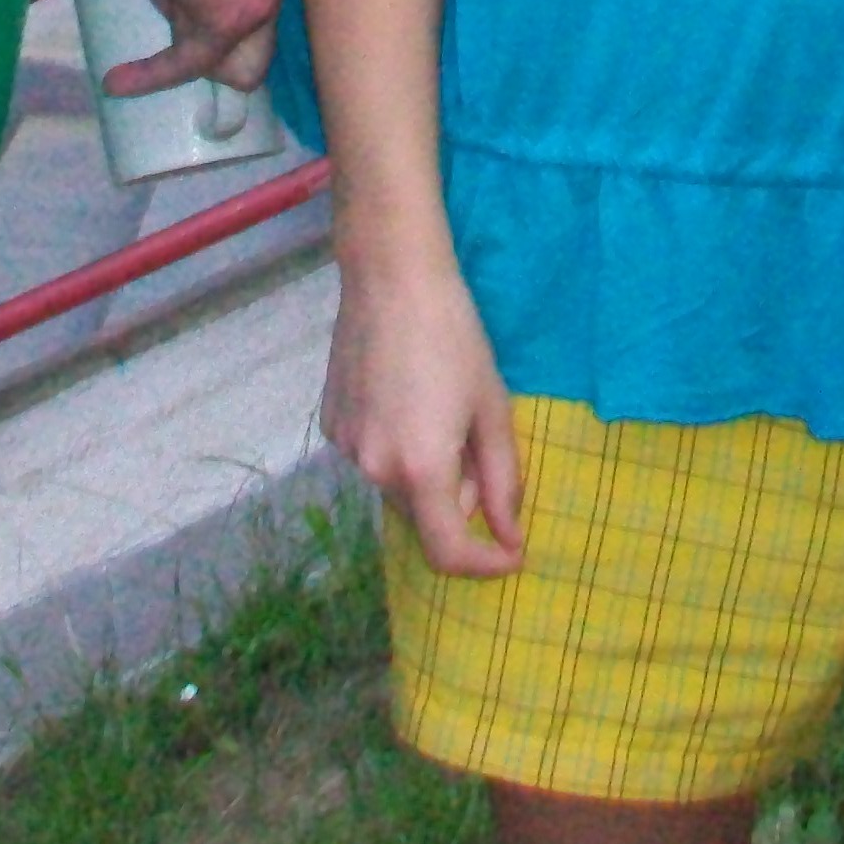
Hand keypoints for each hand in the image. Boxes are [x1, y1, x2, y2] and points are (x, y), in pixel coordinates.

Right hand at [94, 0, 283, 94]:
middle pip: (250, 58)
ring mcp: (256, 2)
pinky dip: (151, 77)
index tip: (177, 25)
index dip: (218, 31)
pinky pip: (187, 64)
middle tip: (166, 38)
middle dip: (207, 56)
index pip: (255, 20)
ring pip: (217, 63)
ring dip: (173, 38)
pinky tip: (116, 82)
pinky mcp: (225, 19)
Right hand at [322, 255, 524, 576]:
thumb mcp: (492, 408)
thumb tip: (509, 536)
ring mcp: (346, 449)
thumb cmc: (455, 336)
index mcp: (420, 470)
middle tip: (476, 441)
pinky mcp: (331, 426)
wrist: (391, 278)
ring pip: (397, 487)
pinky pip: (374, 457)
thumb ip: (503, 481)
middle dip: (458, 499)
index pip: (448, 553)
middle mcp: (374, 470)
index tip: (512, 552)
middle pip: (424, 517)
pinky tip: (406, 396)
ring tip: (440, 409)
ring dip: (426, 472)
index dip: (484, 564)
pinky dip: (397, 447)